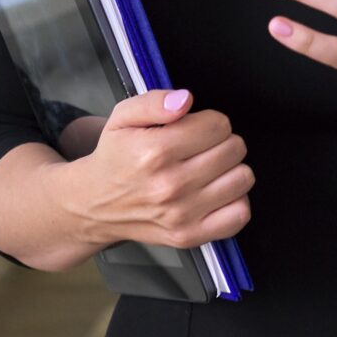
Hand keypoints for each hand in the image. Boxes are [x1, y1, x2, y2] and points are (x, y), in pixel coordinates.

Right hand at [63, 87, 252, 248]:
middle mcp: (170, 185)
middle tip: (200, 149)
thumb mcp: (123, 117)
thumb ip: (154, 101)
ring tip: (208, 169)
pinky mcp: (189, 235)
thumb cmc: (114, 158)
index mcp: (155, 152)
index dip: (210, 122)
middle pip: (234, 149)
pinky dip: (234, 200)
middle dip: (221, 142)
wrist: (94, 204)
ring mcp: (181, 214)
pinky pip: (239, 214)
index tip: (195, 129)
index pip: (218, 125)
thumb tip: (185, 100)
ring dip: (230, 169)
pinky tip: (215, 192)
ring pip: (242, 178)